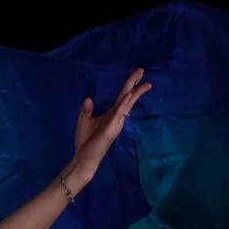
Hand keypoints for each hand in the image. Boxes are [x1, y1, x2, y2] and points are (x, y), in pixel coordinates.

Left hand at [70, 68, 151, 182]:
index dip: (129, 85)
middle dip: (136, 85)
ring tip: (144, 83)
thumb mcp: (84, 120)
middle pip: (128, 98)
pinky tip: (129, 96)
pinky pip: (119, 114)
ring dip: (135, 93)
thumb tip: (89, 99)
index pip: (122, 97)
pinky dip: (124, 104)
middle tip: (142, 70)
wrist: (84, 158)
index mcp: (111, 114)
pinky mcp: (111, 129)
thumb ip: (87, 109)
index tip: (138, 74)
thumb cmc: (85, 141)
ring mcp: (116, 123)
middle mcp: (116, 117)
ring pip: (127, 105)